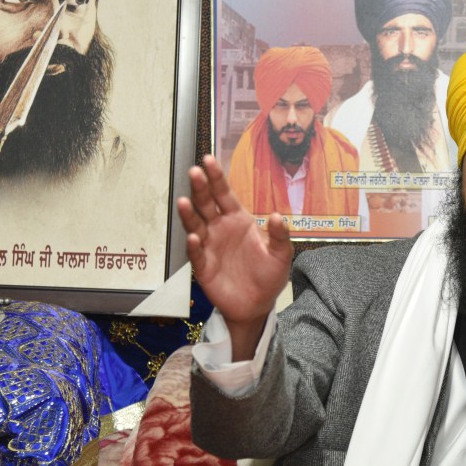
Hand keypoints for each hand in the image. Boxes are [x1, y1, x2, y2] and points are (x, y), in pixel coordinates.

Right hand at [177, 155, 292, 359]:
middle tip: (195, 171)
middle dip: (200, 188)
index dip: (216, 178)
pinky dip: (193, 246)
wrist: (257, 305)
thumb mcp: (281, 255)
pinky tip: (193, 237)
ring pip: (196, 225)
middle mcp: (220, 229)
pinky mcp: (204, 267)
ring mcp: (210, 246)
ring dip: (189, 214)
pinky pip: (196, 254)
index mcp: (238, 220)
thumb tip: (277, 215)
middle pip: (207, 204)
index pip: (224, 194)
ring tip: (184, 201)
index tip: (208, 160)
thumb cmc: (269, 276)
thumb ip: (280, 236)